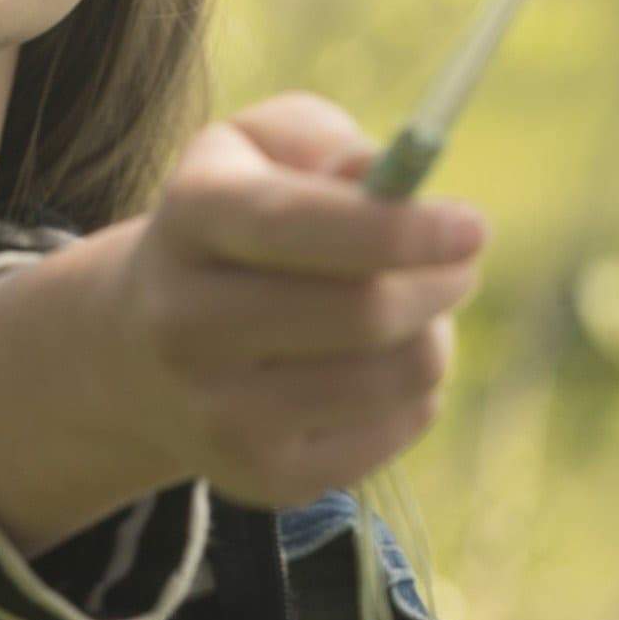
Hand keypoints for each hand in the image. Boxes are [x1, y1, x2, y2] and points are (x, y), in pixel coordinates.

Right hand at [77, 90, 488, 510]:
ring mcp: (218, 413)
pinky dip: (415, 391)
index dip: (397, 228)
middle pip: (360, 312)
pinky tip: (377, 367)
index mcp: (190, 219)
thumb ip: (327, 142)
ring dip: (433, 334)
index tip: (475, 227)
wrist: (143, 351)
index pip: (293, 225)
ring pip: (394, 374)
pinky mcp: (262, 477)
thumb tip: (392, 180)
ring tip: (412, 313)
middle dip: (440, 281)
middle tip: (462, 263)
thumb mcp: (261, 150)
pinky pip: (397, 428)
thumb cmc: (238, 227)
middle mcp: (185, 323)